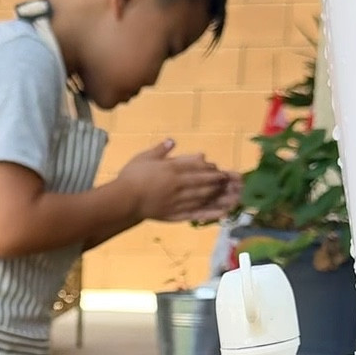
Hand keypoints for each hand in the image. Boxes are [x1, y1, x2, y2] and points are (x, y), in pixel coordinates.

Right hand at [119, 139, 237, 223]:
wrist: (123, 200)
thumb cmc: (130, 177)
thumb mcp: (143, 158)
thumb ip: (160, 150)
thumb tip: (172, 140)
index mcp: (172, 169)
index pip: (197, 167)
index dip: (210, 169)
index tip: (220, 170)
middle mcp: (179, 185)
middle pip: (204, 182)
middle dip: (219, 182)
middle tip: (231, 182)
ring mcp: (178, 201)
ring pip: (204, 198)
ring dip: (220, 196)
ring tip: (233, 195)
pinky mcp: (176, 214)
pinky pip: (197, 214)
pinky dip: (211, 213)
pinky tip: (223, 213)